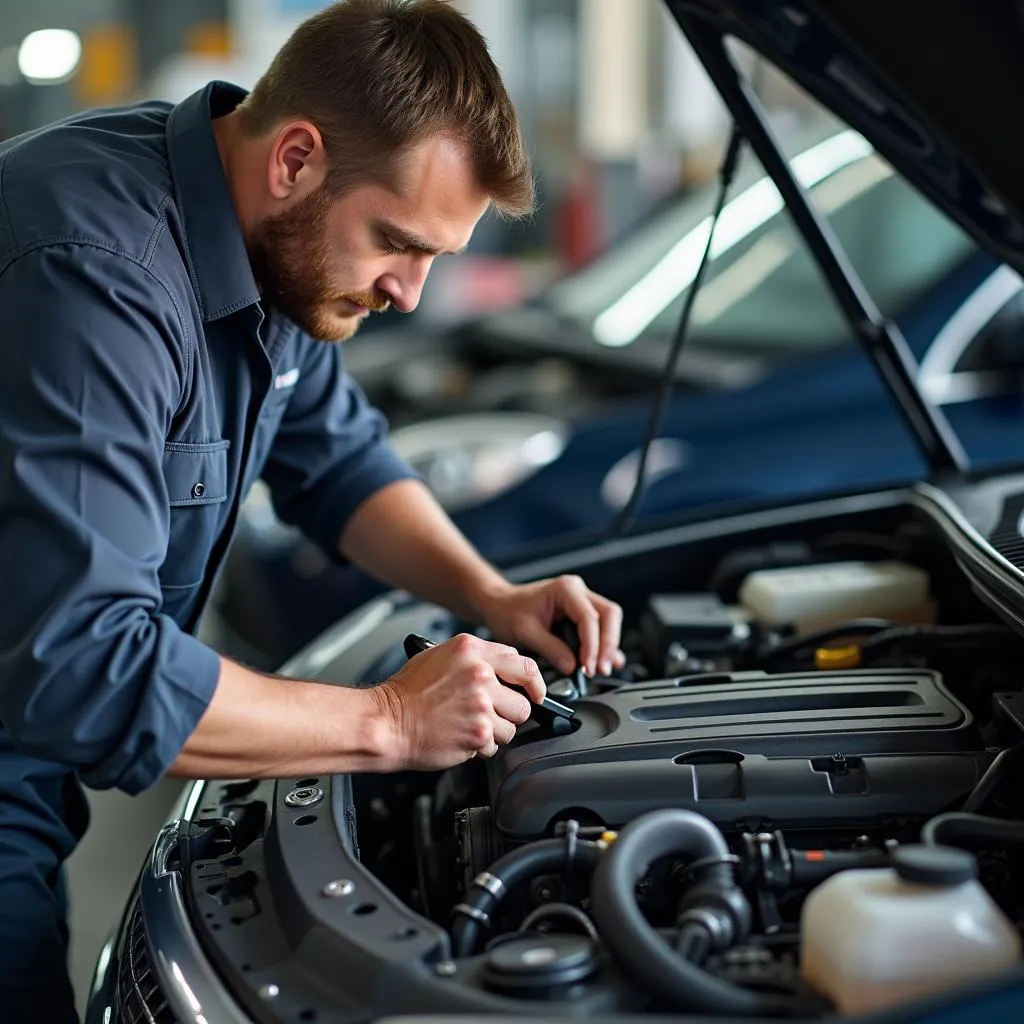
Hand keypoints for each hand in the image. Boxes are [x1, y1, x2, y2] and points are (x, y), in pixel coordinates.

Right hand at [372, 633, 545, 769]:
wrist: (387, 722)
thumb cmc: (407, 693)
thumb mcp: (439, 656)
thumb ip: (475, 659)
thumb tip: (503, 670)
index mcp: (471, 650)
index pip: (523, 664)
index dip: (533, 683)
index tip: (535, 693)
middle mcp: (479, 674)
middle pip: (522, 701)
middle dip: (508, 713)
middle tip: (487, 715)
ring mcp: (480, 704)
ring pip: (511, 727)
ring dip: (494, 732)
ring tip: (467, 725)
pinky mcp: (478, 732)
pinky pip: (495, 746)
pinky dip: (480, 746)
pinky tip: (460, 735)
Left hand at [475, 575, 625, 677]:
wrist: (499, 605)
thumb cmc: (508, 611)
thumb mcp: (525, 631)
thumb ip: (550, 649)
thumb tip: (572, 667)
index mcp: (566, 589)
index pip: (589, 617)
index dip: (592, 644)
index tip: (588, 666)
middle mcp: (578, 592)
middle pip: (609, 615)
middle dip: (607, 644)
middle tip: (601, 669)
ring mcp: (582, 603)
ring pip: (609, 622)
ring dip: (607, 647)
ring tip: (602, 670)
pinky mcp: (580, 616)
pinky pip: (600, 630)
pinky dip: (601, 647)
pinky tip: (602, 663)